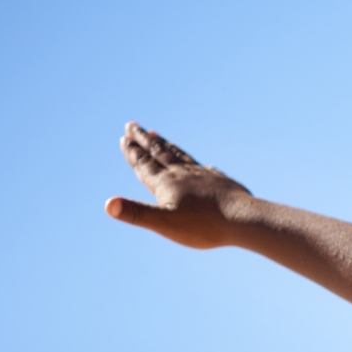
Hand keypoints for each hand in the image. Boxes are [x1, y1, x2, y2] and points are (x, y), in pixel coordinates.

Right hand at [105, 122, 254, 248]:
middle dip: (145, 140)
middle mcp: (183, 175)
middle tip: (133, 125)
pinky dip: (193, 162)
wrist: (244, 220)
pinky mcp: (220, 182)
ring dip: (166, 146)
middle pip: (160, 153)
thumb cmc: (204, 226)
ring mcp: (203, 176)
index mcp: (166, 184)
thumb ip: (136, 213)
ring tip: (157, 135)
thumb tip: (107, 204)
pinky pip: (202, 168)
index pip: (144, 164)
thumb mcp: (165, 223)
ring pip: (180, 157)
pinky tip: (198, 164)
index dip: (133, 152)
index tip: (125, 137)